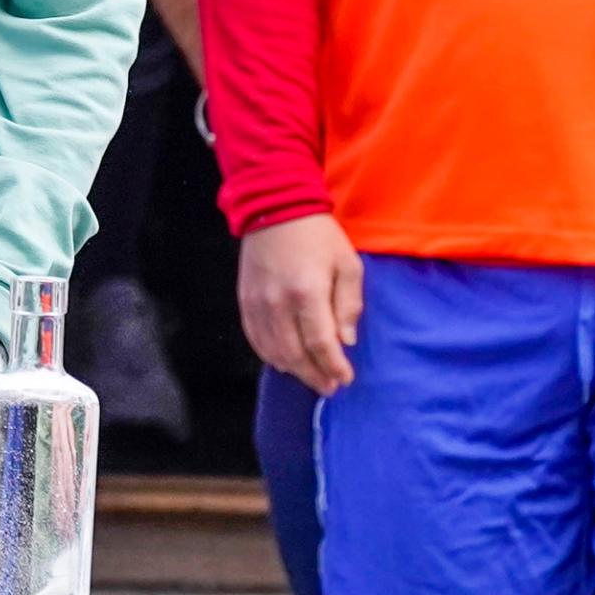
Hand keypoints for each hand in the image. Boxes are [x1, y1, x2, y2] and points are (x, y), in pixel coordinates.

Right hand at [238, 213, 362, 393]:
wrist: (275, 207)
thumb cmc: (319, 235)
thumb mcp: (348, 264)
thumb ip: (349, 304)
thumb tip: (346, 341)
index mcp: (307, 293)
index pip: (321, 343)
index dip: (333, 367)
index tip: (345, 379)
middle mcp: (278, 304)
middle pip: (295, 355)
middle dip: (315, 375)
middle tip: (330, 387)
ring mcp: (257, 304)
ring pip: (273, 351)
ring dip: (294, 370)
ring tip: (311, 377)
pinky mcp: (245, 301)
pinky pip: (255, 338)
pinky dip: (270, 355)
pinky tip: (285, 361)